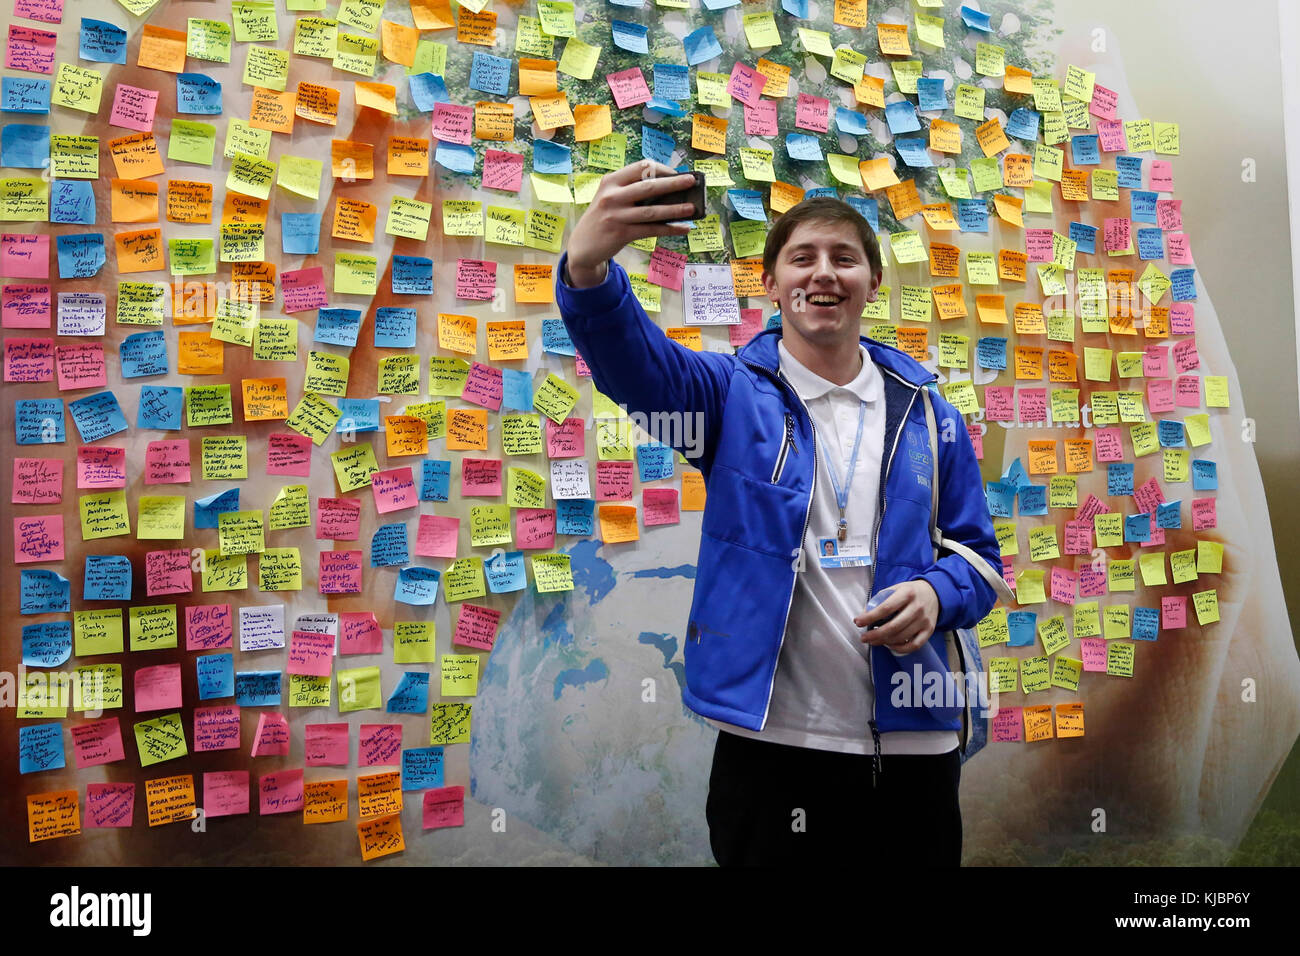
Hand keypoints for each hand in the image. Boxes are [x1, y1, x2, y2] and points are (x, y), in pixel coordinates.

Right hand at [564, 160, 698, 287]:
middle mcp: (612, 195)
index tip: (676, 173)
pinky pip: (651, 230)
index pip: (641, 167)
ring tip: (692, 207)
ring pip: (652, 211)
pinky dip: (670, 229)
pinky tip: (684, 228)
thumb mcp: (610, 197)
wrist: (582, 245)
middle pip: (649, 186)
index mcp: (611, 181)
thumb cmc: (603, 217)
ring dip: (675, 209)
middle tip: (692, 181)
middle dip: (674, 183)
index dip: (661, 169)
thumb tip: (668, 191)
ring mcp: (617, 215)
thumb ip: (631, 191)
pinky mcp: (622, 233)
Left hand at [855, 580, 940, 654]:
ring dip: (884, 642)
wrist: (934, 593)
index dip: (869, 617)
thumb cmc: (910, 592)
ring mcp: (924, 620)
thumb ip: (879, 600)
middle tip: (864, 637)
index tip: (858, 622)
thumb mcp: (895, 589)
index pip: (885, 608)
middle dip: (875, 634)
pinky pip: (914, 645)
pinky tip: (890, 645)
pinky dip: (900, 648)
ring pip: (901, 637)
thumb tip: (864, 614)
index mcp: (906, 594)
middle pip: (893, 626)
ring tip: (874, 641)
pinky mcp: (929, 630)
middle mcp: (917, 607)